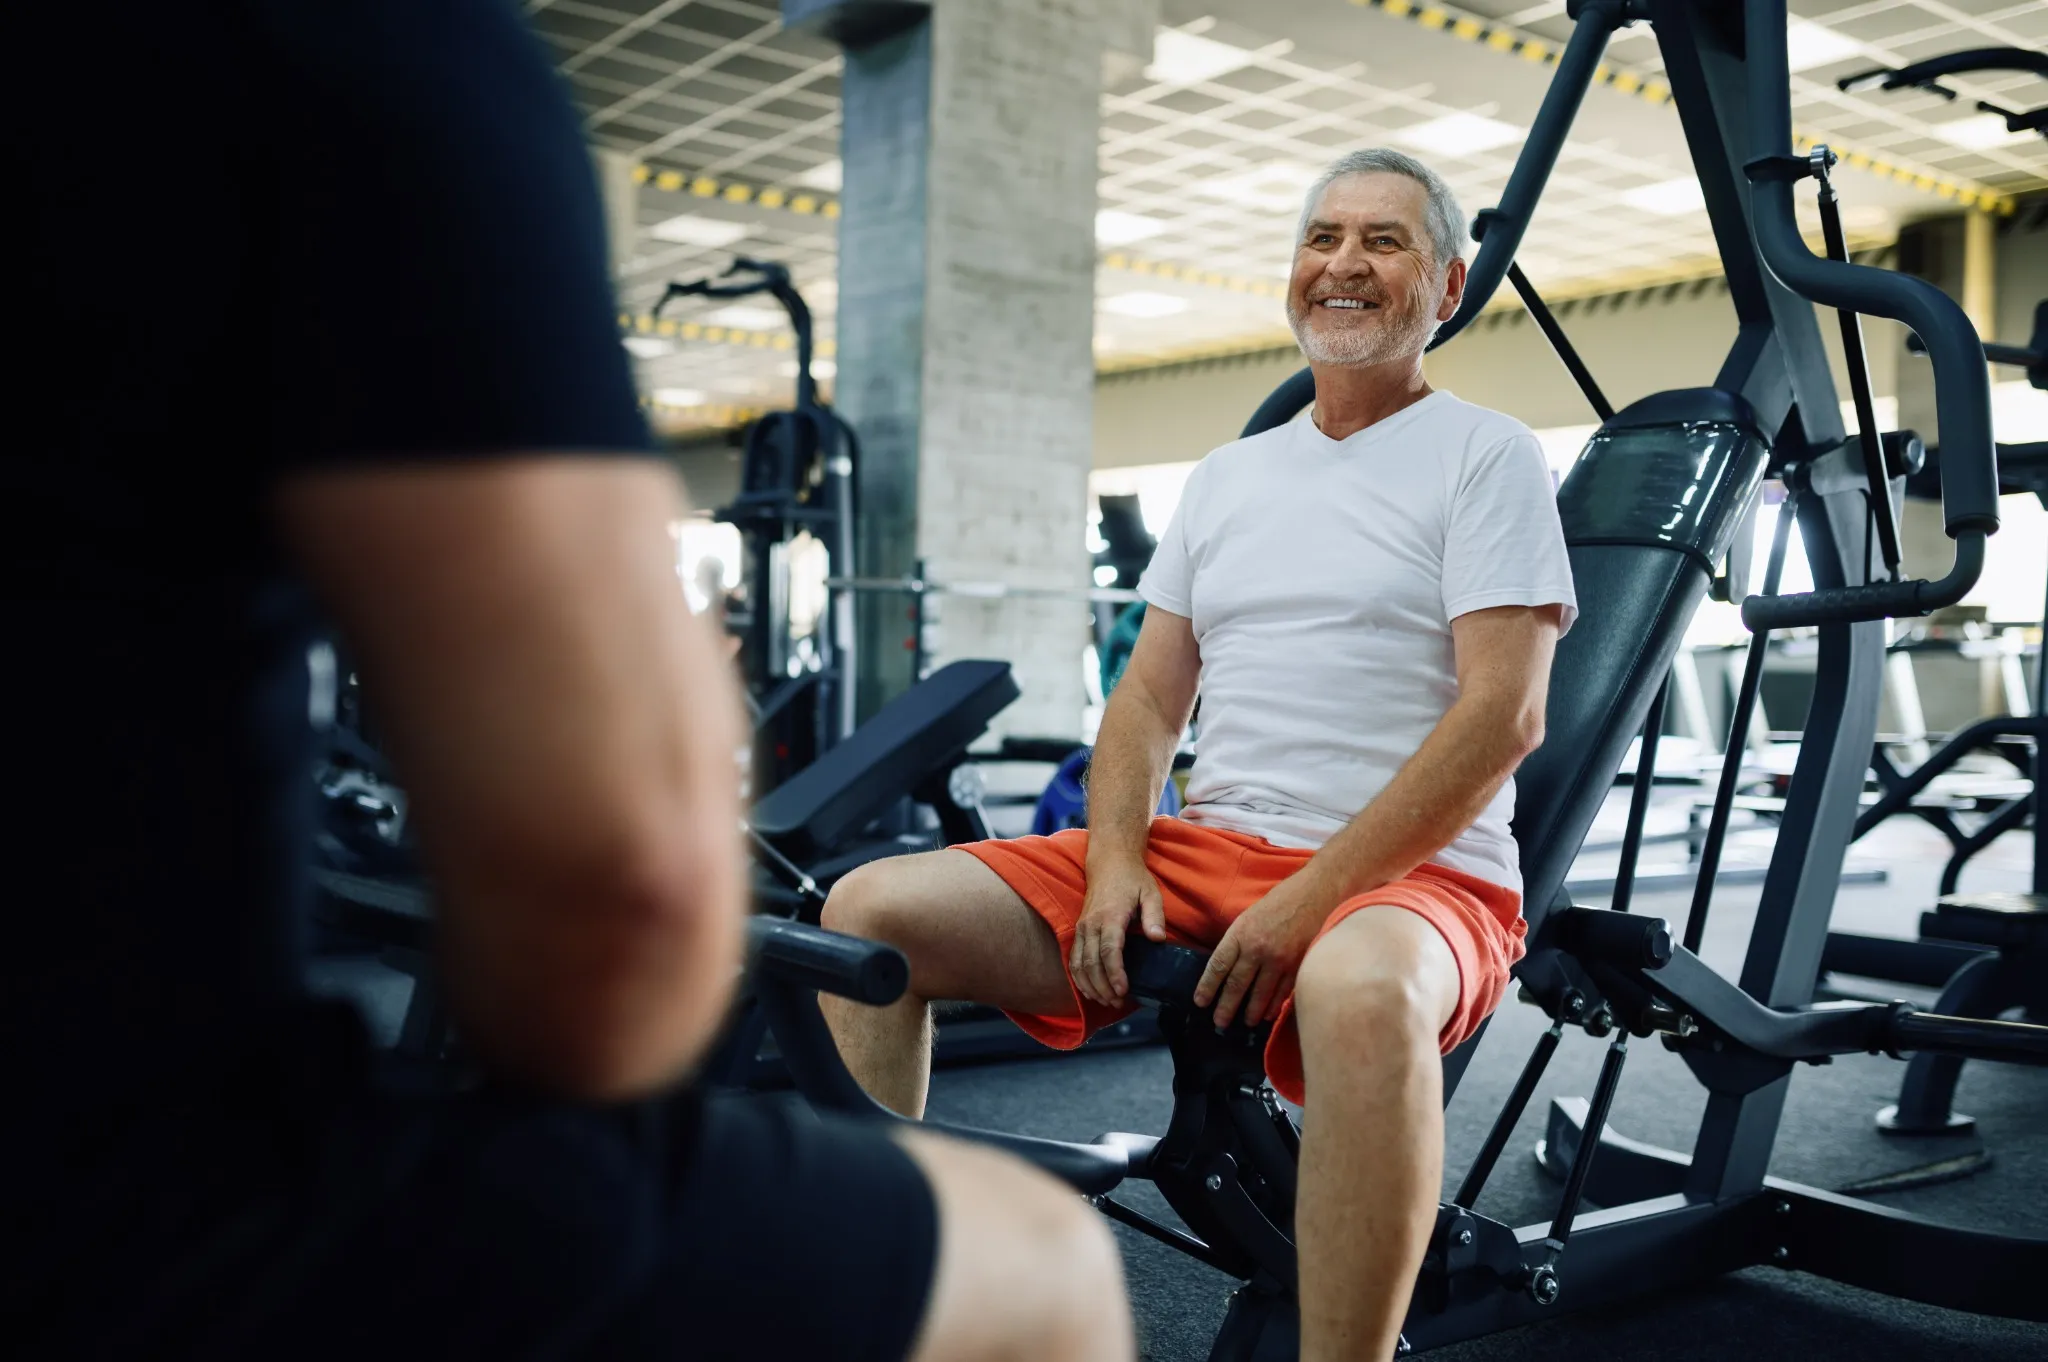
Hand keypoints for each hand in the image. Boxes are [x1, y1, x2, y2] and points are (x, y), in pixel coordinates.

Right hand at [1071, 858, 1167, 1006]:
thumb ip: (1155, 917)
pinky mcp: (1078, 930)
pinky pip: (1073, 959)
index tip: (1123, 991)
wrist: (1109, 862)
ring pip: (1079, 964)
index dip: (1115, 974)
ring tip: (1107, 1001)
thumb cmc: (1133, 879)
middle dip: (1103, 987)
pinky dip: (1079, 978)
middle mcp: (1091, 924)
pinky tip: (1090, 991)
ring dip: (1090, 986)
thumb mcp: (1151, 893)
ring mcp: (1082, 927)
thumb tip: (1158, 939)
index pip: (1109, 950)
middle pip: (1091, 963)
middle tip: (1118, 1003)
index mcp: (1110, 916)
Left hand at [1192, 872, 1336, 1030]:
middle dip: (1226, 1007)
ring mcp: (1279, 959)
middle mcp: (1257, 948)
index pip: (1218, 966)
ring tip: (1244, 1023)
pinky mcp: (1298, 965)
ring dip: (1251, 1012)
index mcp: (1241, 933)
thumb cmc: (1284, 900)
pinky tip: (1268, 1015)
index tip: (1200, 1002)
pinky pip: (1282, 992)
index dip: (1207, 987)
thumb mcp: (1251, 915)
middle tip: (1219, 1022)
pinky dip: (1273, 1006)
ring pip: (1260, 994)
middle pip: (1236, 985)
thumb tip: (1228, 966)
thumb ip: (1240, 940)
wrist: (1319, 891)